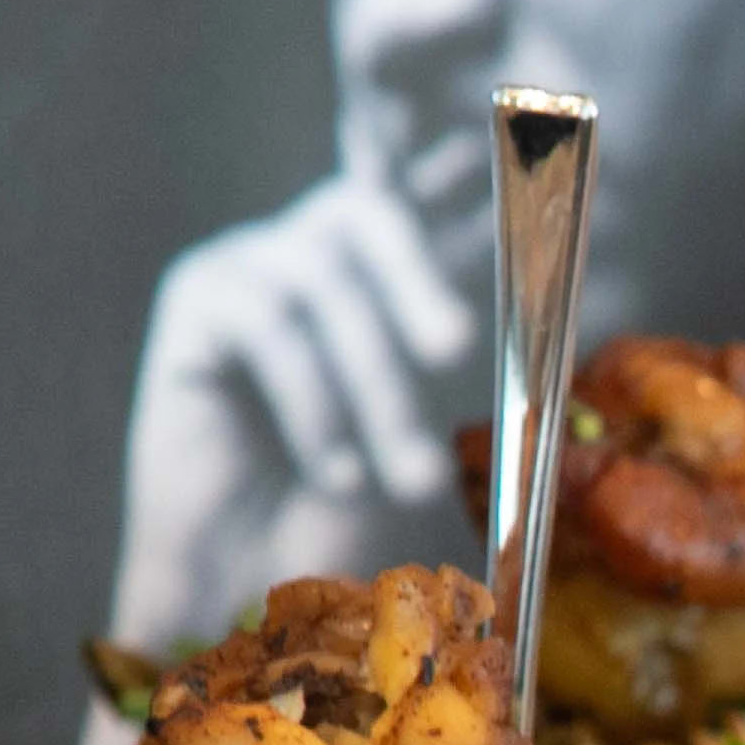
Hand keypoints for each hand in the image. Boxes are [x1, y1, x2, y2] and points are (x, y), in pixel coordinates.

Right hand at [107, 166, 477, 650]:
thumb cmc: (337, 511)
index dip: (454, 165)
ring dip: (375, 390)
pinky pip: (265, 324)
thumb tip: (551, 325)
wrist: (237, 578)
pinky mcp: (193, 303)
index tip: (503, 177)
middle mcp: (305, 249)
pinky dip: (312, 404)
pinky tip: (335, 471)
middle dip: (417, 277)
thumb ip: (470, 377)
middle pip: (367, 215)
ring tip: (404, 479)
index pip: (419, 198)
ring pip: (322, 287)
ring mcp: (244, 266)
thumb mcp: (421, 433)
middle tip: (458, 347)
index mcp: (371, 271)